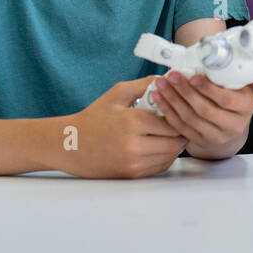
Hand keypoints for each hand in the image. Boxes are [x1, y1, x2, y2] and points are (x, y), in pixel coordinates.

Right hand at [61, 79, 187, 178]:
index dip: (179, 115)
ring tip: (172, 132)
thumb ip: (145, 84)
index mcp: (133, 122)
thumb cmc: (95, 116)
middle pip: (176, 141)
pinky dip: (166, 156)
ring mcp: (134, 163)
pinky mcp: (133, 174)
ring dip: (175, 144)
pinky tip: (161, 144)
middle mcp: (134, 146)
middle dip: (181, 131)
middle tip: (182, 121)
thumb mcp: (118, 93)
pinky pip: (161, 166)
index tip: (179, 109)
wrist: (71, 145)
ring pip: (171, 155)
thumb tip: (170, 78)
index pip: (172, 122)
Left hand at [146, 70, 252, 154]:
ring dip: (172, 100)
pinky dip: (167, 111)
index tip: (194, 76)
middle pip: (205, 110)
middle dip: (185, 92)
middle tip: (172, 75)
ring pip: (189, 118)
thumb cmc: (239, 100)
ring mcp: (215, 135)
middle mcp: (233, 125)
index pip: (227, 100)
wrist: (231, 128)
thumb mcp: (250, 88)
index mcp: (246, 108)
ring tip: (161, 83)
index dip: (209, 90)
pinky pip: (180, 126)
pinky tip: (158, 97)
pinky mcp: (199, 140)